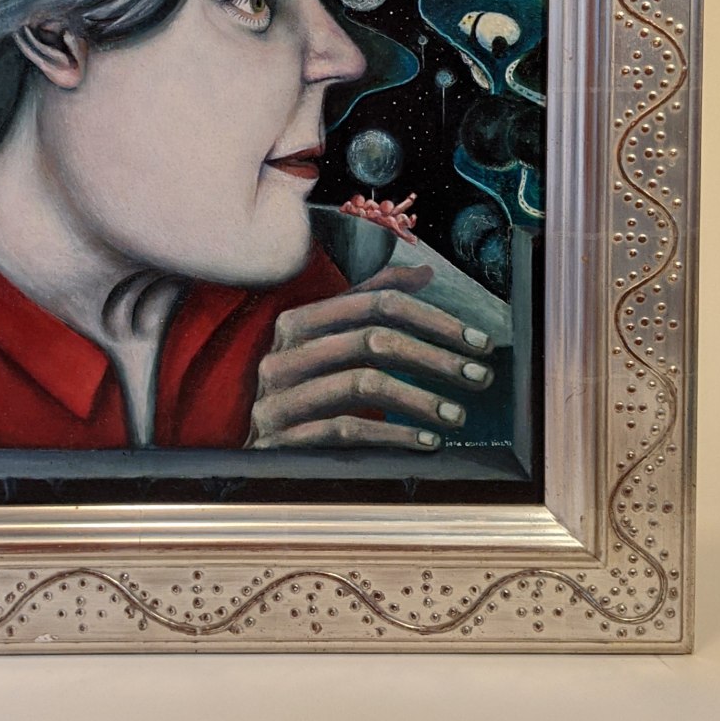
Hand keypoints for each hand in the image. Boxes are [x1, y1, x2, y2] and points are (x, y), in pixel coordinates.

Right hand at [247, 263, 495, 450]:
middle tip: (479, 377)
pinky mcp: (280, 440)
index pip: (375, 304)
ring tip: (458, 414)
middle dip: (436, 357)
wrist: (240, 447)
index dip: (433, 319)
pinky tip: (425, 441)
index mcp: (296, 322)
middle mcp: (282, 354)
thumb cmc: (296, 390)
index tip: (477, 341)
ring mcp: (277, 398)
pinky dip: (392, 435)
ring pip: (361, 385)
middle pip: (372, 341)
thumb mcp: (325, 341)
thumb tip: (424, 273)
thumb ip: (367, 303)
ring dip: (419, 399)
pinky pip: (345, 431)